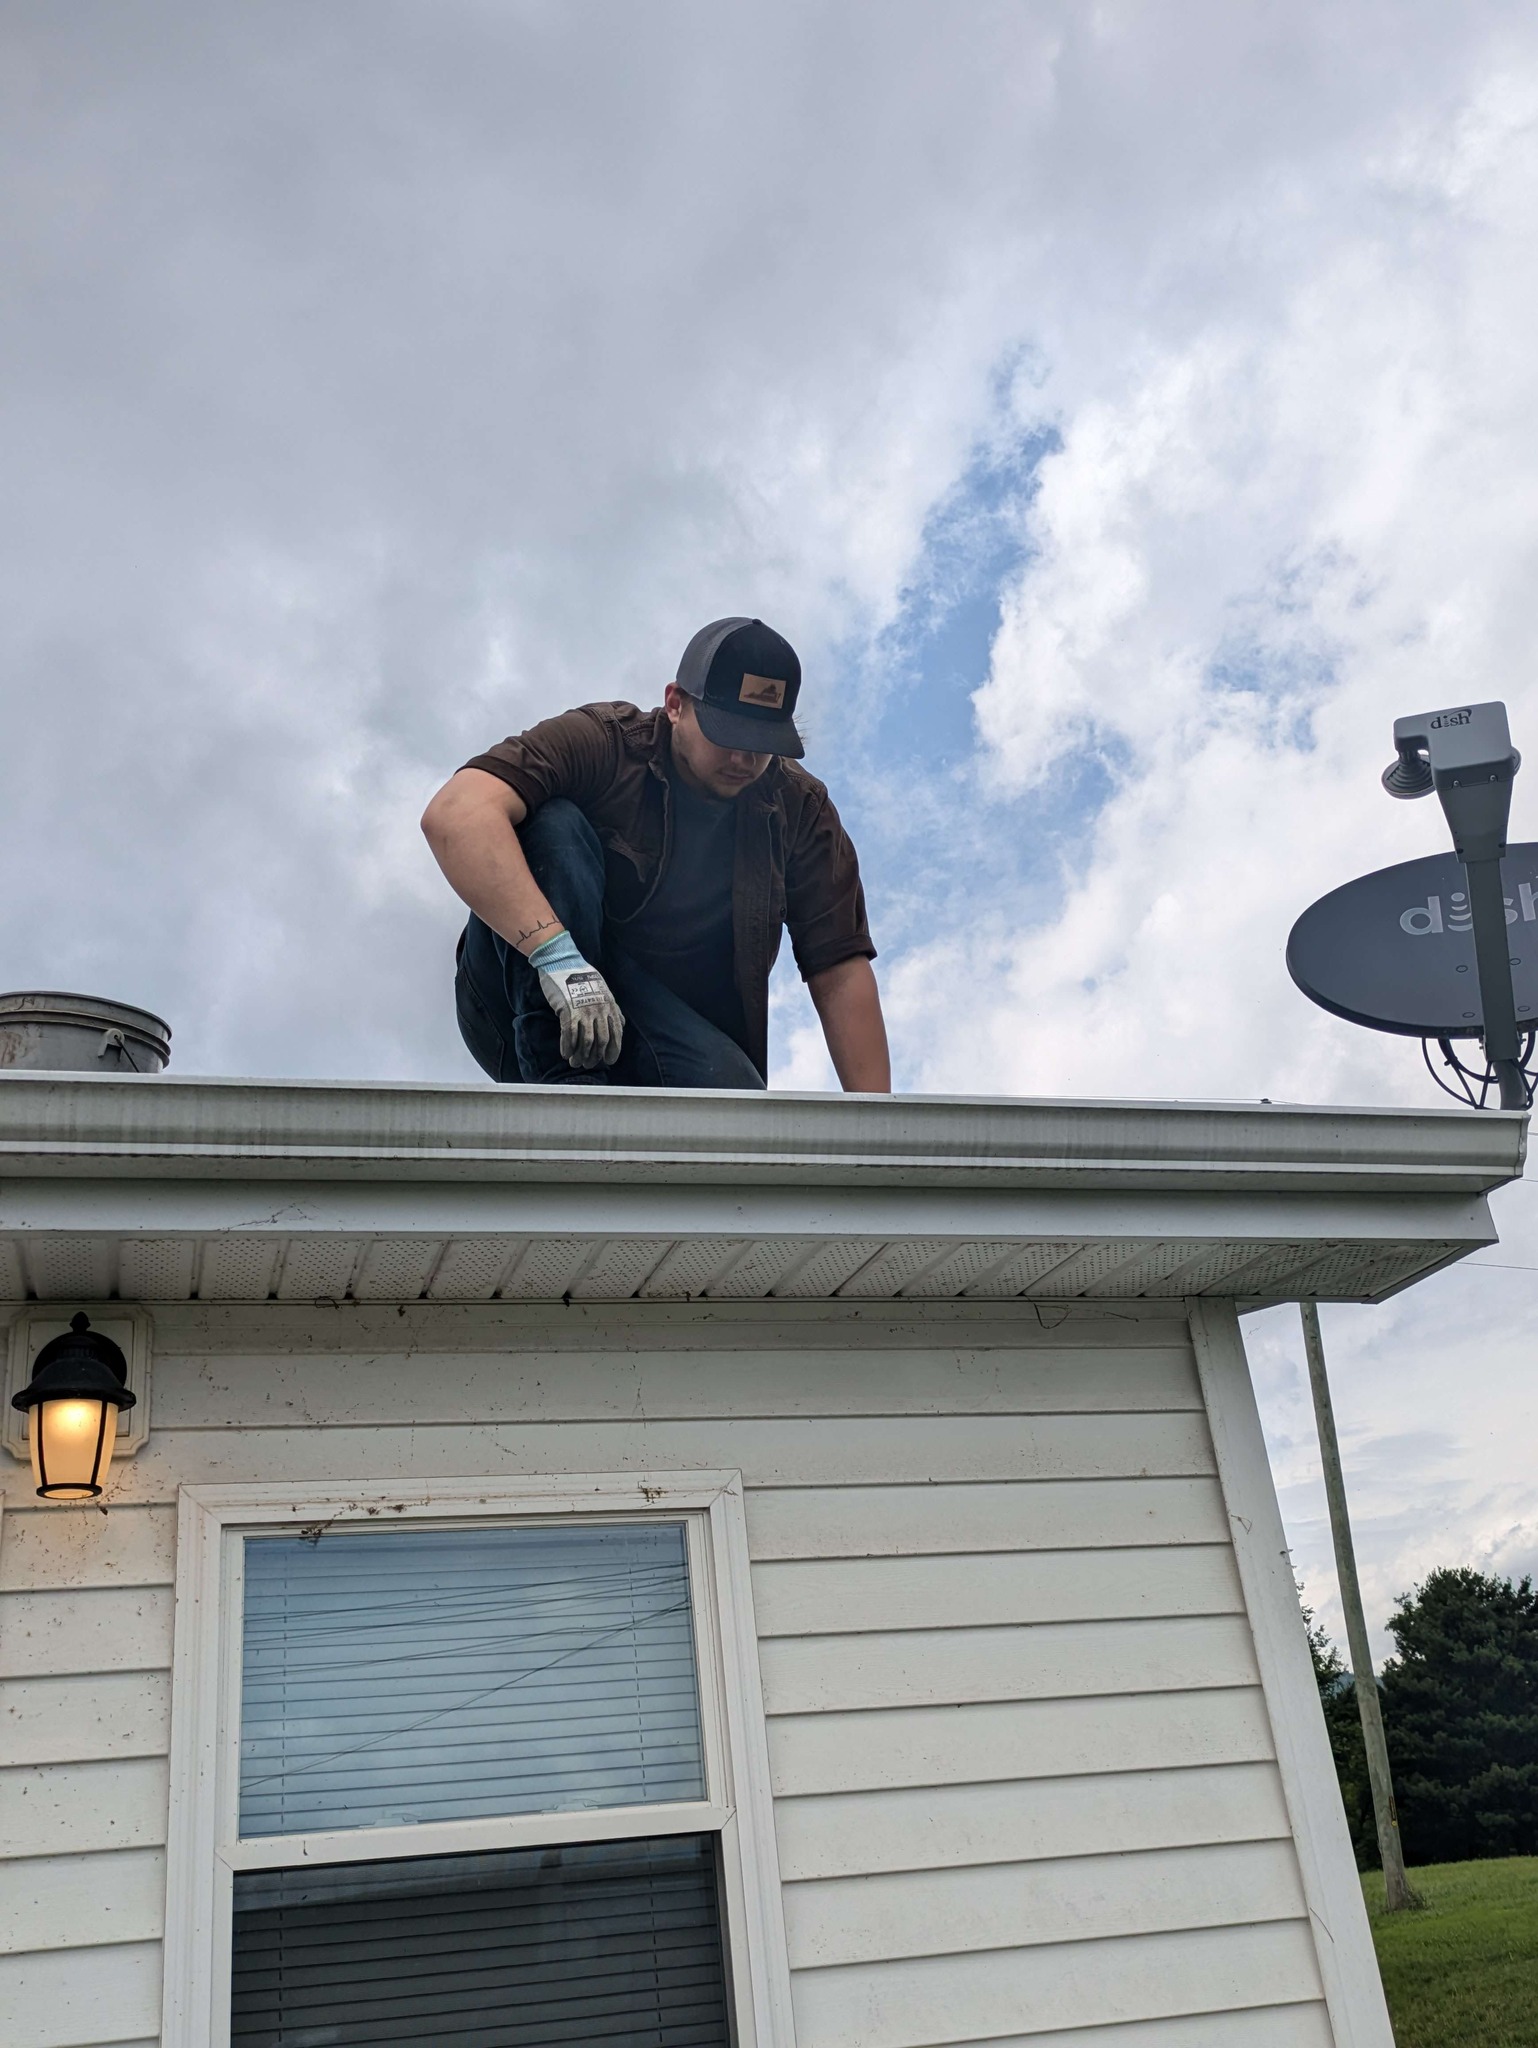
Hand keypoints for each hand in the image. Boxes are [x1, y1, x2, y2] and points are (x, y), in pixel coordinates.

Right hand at [529, 934, 623, 1068]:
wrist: (563, 962)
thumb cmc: (583, 978)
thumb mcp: (604, 992)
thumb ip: (613, 1009)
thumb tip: (621, 1024)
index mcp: (609, 1006)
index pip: (616, 1034)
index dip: (613, 1050)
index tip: (608, 1061)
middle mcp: (599, 1010)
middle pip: (601, 1041)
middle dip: (595, 1056)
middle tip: (588, 1064)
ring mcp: (584, 1010)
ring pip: (586, 1041)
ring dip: (581, 1055)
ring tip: (575, 1063)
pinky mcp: (567, 1010)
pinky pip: (569, 1033)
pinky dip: (568, 1046)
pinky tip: (565, 1053)